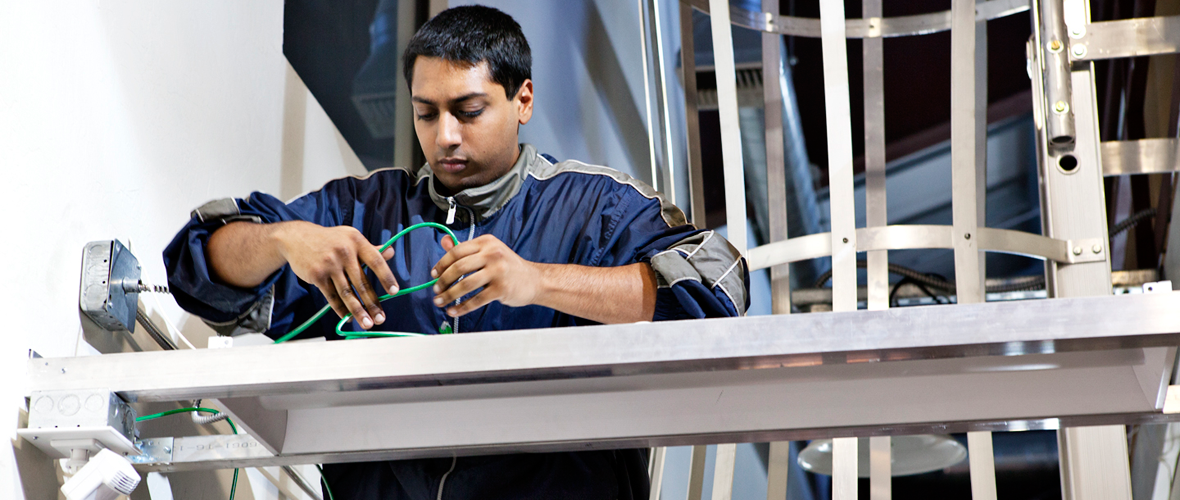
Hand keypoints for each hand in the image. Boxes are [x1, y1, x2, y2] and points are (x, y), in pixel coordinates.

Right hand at [274, 221, 396, 328]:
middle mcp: (344, 252)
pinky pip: (332, 296)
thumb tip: (391, 252)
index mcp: (356, 241)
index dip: (386, 277)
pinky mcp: (317, 275)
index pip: (376, 261)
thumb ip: (370, 248)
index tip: (394, 292)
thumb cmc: (330, 240)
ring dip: (358, 311)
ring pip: (347, 293)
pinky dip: (340, 309)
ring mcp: (329, 264)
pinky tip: (348, 318)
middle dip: (372, 303)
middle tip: (380, 318)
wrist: (297, 238)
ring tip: (367, 323)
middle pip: (361, 283)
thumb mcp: (350, 237)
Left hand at [431, 235, 540, 316]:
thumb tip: (444, 242)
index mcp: (486, 242)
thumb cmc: (508, 267)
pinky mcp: (502, 289)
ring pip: (465, 284)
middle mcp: (492, 254)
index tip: (434, 274)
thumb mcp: (489, 252)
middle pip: (459, 267)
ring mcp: (498, 271)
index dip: (441, 264)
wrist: (534, 280)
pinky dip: (462, 307)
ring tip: (440, 302)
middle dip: (443, 281)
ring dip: (449, 295)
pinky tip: (454, 311)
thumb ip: (466, 249)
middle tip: (436, 290)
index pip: (457, 251)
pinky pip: (477, 300)